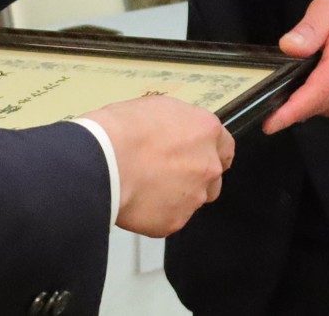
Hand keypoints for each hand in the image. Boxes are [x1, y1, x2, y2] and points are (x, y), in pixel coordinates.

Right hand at [85, 96, 234, 237]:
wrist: (102, 161)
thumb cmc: (122, 130)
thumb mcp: (156, 106)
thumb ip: (179, 123)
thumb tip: (177, 131)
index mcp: (206, 132)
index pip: (225, 146)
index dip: (208, 150)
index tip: (197, 152)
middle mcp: (207, 166)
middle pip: (211, 176)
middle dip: (192, 175)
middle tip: (163, 169)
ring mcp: (193, 196)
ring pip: (191, 199)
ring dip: (175, 193)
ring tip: (145, 183)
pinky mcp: (175, 221)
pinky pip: (170, 217)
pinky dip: (156, 210)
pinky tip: (137, 197)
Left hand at [261, 0, 328, 134]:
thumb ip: (310, 27)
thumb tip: (288, 47)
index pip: (317, 92)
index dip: (292, 110)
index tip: (271, 124)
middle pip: (315, 104)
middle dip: (288, 106)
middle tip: (267, 97)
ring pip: (320, 108)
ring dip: (302, 101)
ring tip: (292, 80)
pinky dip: (316, 100)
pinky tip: (312, 83)